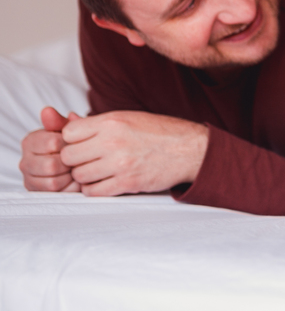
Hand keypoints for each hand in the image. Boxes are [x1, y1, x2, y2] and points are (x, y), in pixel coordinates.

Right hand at [18, 107, 81, 191]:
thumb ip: (61, 121)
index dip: (70, 145)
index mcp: (31, 141)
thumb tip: (47, 110)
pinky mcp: (37, 193)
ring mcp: (29, 178)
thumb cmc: (74, 144)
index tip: (76, 144)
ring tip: (76, 169)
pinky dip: (69, 187)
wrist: (80, 162)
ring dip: (70, 176)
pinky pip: (56, 193)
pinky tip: (74, 180)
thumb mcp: (72, 130)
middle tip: (79, 160)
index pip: (52, 143)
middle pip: (51, 165)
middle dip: (70, 163)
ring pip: (52, 181)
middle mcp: (25, 160)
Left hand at [58, 110, 208, 196]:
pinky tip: (105, 182)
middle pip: (68, 156)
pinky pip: (94, 192)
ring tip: (98, 172)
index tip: (82, 144)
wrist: (192, 150)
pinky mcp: (128, 183)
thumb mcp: (130, 118)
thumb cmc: (161, 132)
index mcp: (113, 121)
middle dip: (75, 160)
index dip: (72, 140)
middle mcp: (113, 141)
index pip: (68, 133)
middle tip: (89, 160)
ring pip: (79, 175)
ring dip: (85, 176)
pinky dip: (95, 189)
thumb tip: (67, 122)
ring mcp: (120, 164)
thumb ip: (99, 123)